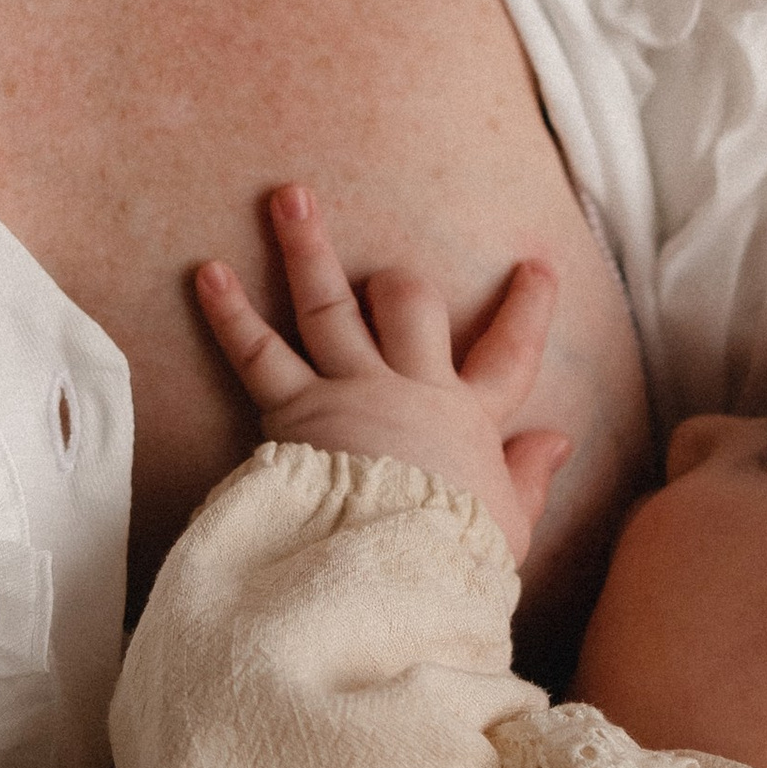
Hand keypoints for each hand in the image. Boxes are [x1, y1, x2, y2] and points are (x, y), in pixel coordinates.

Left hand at [196, 180, 568, 558]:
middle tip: (390, 270)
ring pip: (330, 303)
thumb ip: (529, 479)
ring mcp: (350, 390)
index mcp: (465, 420)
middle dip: (401, 281)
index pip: (510, 355)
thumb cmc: (447, 557)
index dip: (527, 310)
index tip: (535, 264)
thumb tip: (559, 441)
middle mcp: (409, 389)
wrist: (388, 571)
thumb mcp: (506, 526)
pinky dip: (230, 313)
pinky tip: (208, 273)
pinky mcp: (295, 409)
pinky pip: (258, 352)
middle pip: (411, 306)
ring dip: (307, 246)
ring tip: (289, 196)